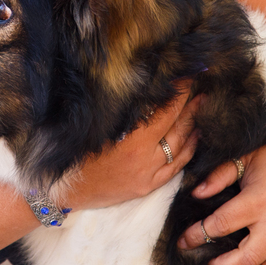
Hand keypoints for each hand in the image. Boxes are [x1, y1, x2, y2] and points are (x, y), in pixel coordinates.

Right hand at [65, 89, 201, 210]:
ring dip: (192, 124)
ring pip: (180, 145)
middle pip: (176, 126)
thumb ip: (124, 109)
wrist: (65, 188)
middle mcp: (143, 157)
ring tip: (201, 106)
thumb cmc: (75, 152)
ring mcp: (147, 174)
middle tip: (200, 86)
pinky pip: (176, 168)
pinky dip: (188, 150)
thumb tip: (145, 86)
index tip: (188, 76)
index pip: (166, 110)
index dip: (179, 91)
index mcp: (131, 139)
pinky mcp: (147, 186)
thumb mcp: (97, 125)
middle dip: (189, 104)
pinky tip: (195, 136)